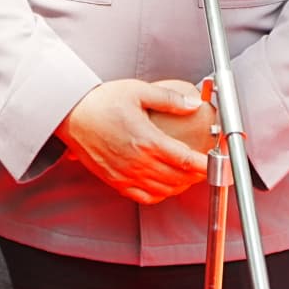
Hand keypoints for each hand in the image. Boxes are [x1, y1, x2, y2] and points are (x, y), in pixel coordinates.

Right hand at [60, 78, 211, 204]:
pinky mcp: (116, 181)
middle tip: (206, 166)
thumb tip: (192, 103)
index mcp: (147, 140)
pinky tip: (166, 185)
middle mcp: (138, 162)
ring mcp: (127, 174)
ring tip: (189, 174)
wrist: (71, 116)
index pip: (186, 161)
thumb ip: (169, 99)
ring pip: (164, 190)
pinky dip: (161, 194)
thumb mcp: (138, 91)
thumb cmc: (101, 102)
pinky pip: (145, 196)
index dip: (206, 165)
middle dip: (197, 175)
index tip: (218, 164)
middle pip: (179, 178)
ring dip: (181, 185)